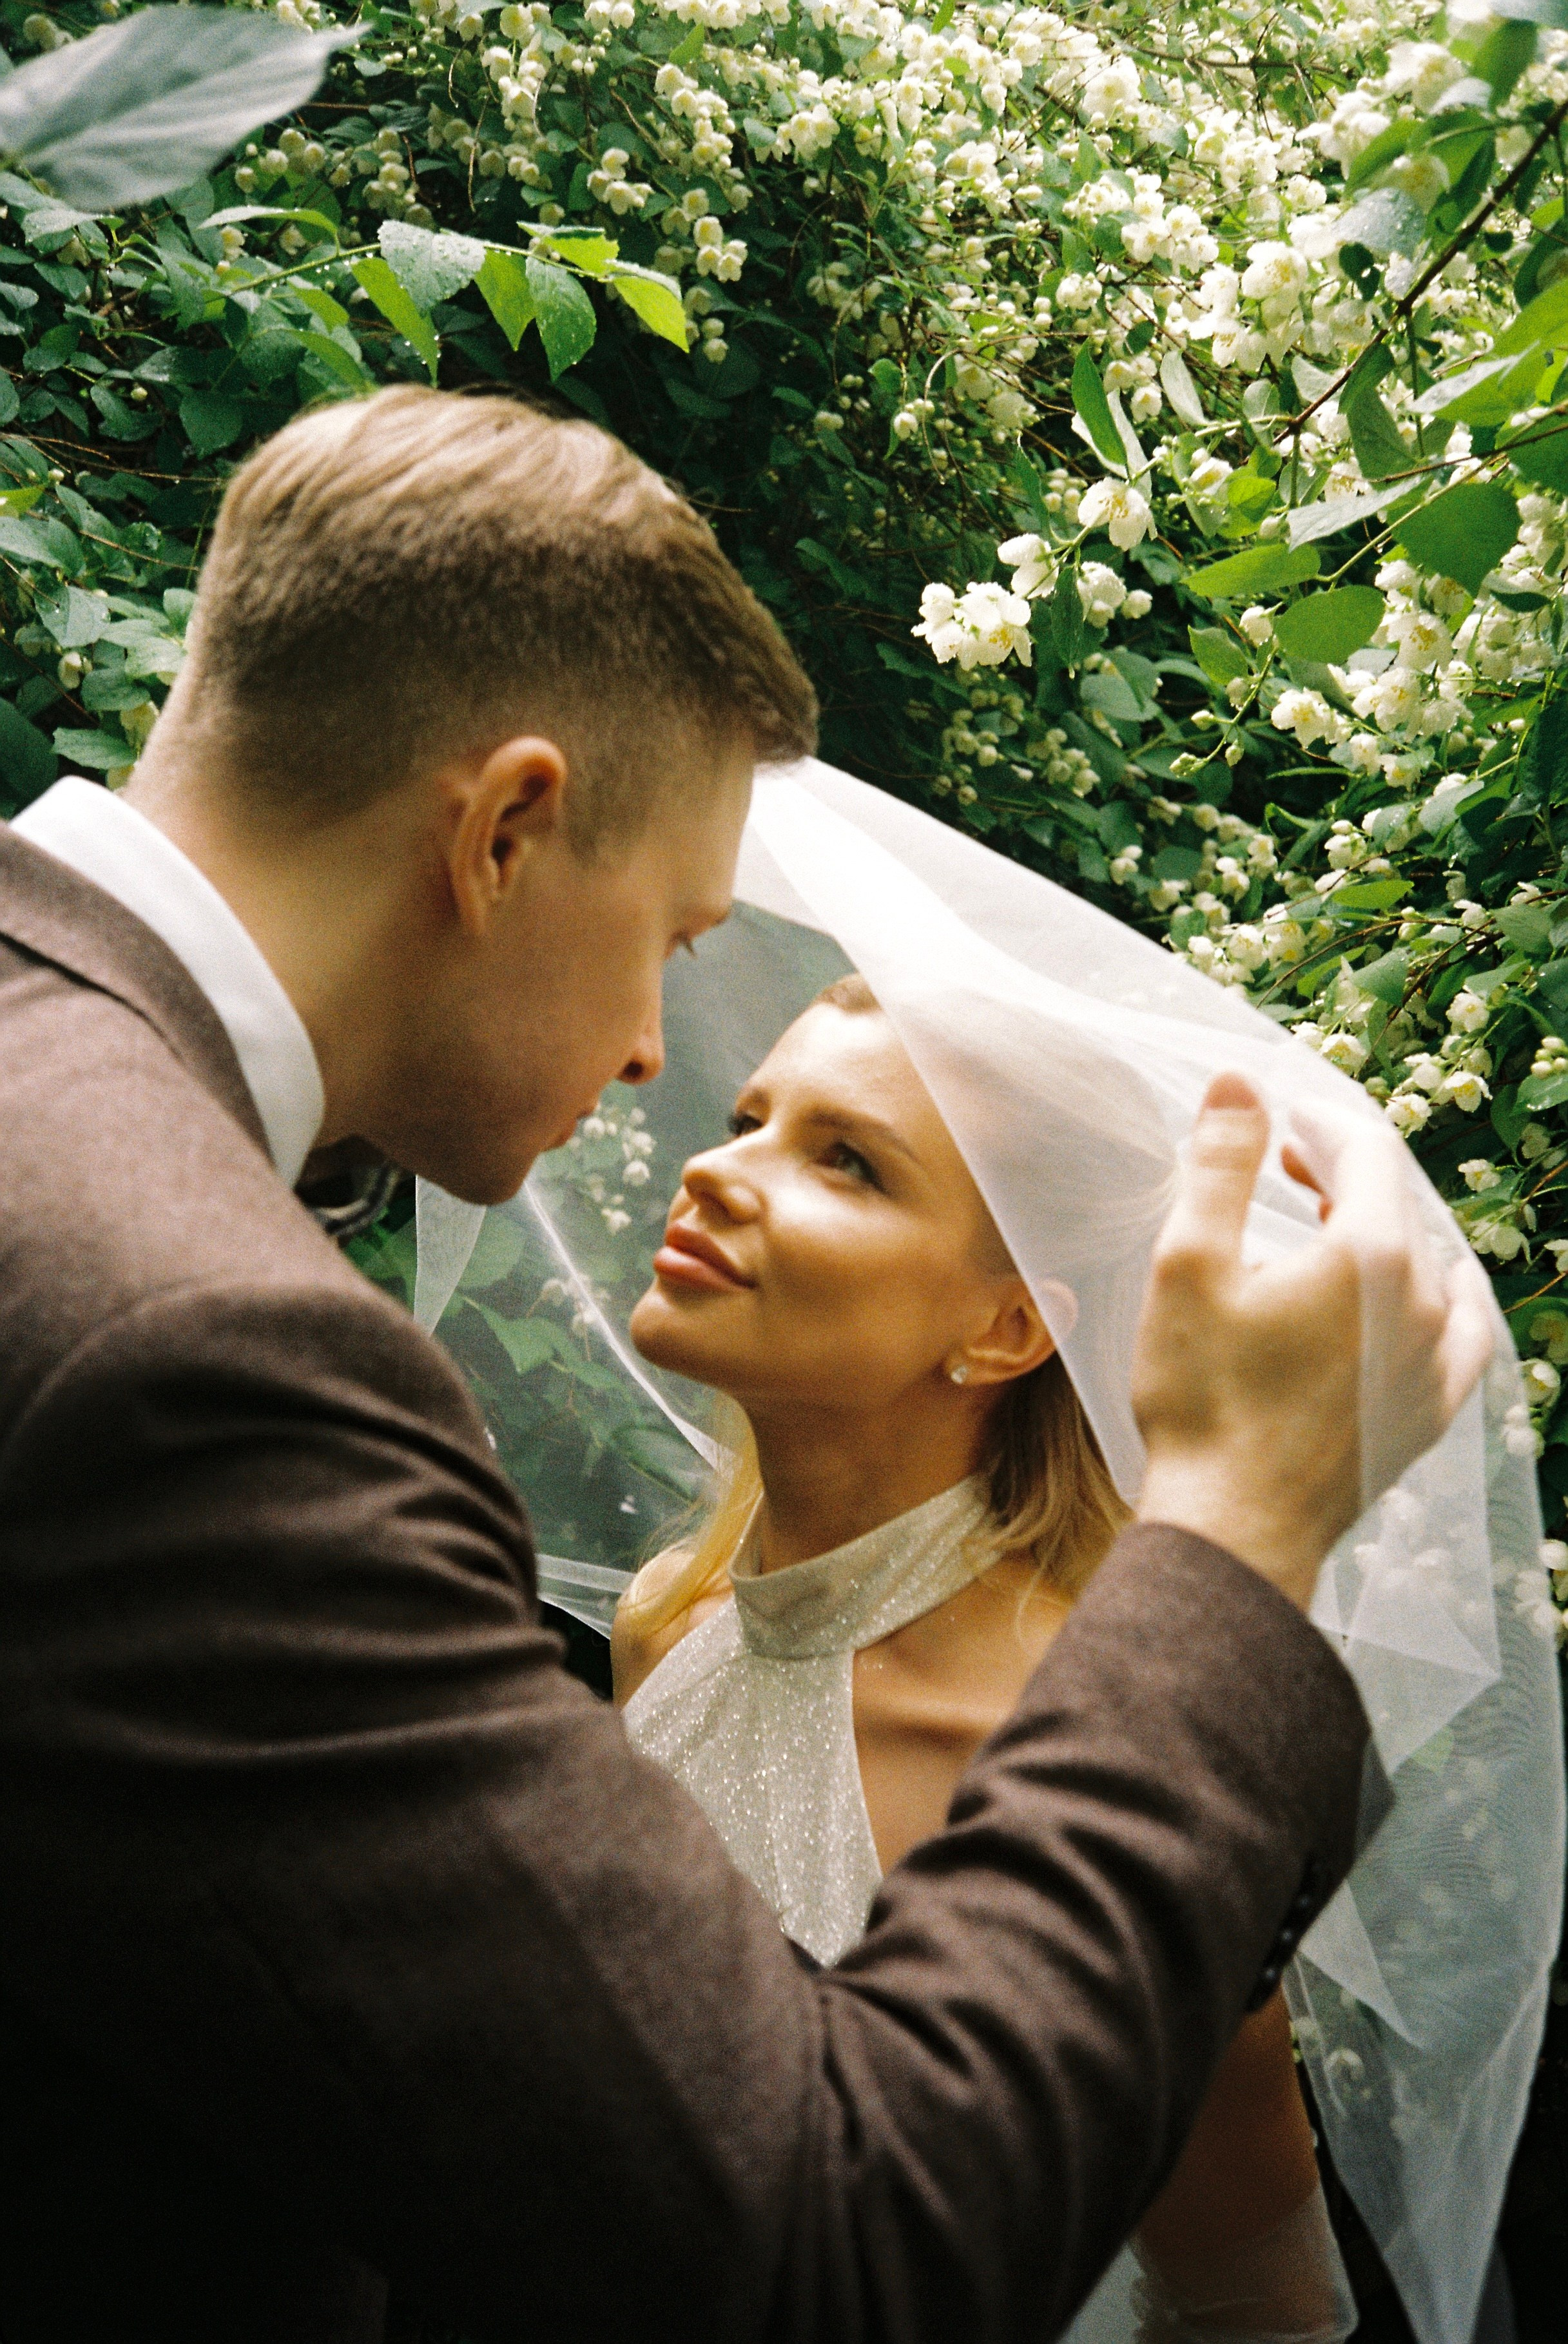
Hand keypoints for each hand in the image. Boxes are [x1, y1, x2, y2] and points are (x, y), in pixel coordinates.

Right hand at [1132, 1072, 1494, 1610]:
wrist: (1234, 1528)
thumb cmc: (1201, 1399)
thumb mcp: (1187, 1265)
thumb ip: (1219, 1164)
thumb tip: (1241, 1082)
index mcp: (1372, 1256)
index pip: (1367, 1150)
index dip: (1321, 1121)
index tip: (1277, 1117)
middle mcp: (1426, 1303)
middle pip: (1400, 1203)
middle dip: (1343, 1171)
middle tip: (1286, 1162)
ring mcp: (1439, 1363)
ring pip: (1431, 1263)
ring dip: (1382, 1231)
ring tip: (1327, 1228)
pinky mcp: (1432, 1411)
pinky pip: (1461, 1332)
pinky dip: (1436, 1296)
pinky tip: (1417, 1298)